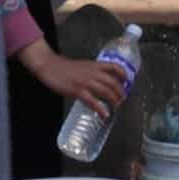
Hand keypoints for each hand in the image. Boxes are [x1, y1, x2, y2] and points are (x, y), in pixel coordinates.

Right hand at [13, 41, 127, 118]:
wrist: (51, 67)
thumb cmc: (66, 67)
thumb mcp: (83, 65)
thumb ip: (93, 71)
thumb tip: (101, 80)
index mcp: (95, 65)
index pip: (115, 67)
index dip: (124, 75)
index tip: (127, 82)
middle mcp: (94, 72)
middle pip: (113, 82)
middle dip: (120, 92)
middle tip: (122, 99)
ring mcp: (86, 82)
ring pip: (106, 91)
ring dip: (114, 100)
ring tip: (116, 107)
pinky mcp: (78, 91)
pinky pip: (93, 101)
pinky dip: (101, 109)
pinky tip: (104, 114)